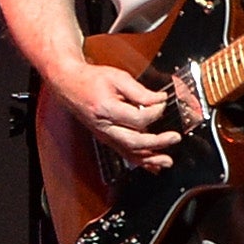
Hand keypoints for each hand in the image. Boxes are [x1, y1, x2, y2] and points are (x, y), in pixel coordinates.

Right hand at [52, 61, 180, 171]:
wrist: (69, 85)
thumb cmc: (91, 80)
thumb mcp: (117, 78)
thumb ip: (140, 91)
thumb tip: (159, 100)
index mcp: (106, 109)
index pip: (138, 118)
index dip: (155, 112)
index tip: (163, 103)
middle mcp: (104, 127)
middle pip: (134, 141)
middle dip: (157, 143)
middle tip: (174, 137)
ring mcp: (104, 135)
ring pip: (129, 152)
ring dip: (150, 159)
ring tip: (167, 161)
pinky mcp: (106, 138)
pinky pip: (124, 153)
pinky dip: (140, 161)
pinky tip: (152, 166)